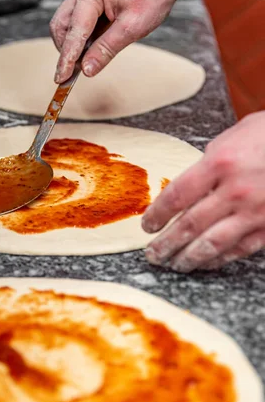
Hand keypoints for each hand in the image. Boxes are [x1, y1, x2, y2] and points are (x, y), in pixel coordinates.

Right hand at [50, 0, 181, 82]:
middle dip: (66, 52)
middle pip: (61, 27)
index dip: (68, 57)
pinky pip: (76, 25)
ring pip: (66, 27)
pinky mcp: (88, 3)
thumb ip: (106, 49)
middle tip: (72, 75)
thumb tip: (87, 69)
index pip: (74, 31)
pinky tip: (90, 52)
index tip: (62, 78)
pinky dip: (80, 41)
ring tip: (85, 63)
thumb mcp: (131, 28)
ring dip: (72, 47)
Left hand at [142, 111, 264, 271]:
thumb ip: (208, 162)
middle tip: (152, 254)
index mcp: (220, 163)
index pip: (176, 196)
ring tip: (174, 265)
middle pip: (189, 225)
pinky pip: (239, 249)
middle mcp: (235, 190)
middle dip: (166, 243)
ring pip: (212, 244)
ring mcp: (254, 211)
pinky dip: (219, 259)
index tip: (147, 225)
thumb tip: (189, 186)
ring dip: (188, 258)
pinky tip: (206, 263)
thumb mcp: (234, 137)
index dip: (157, 215)